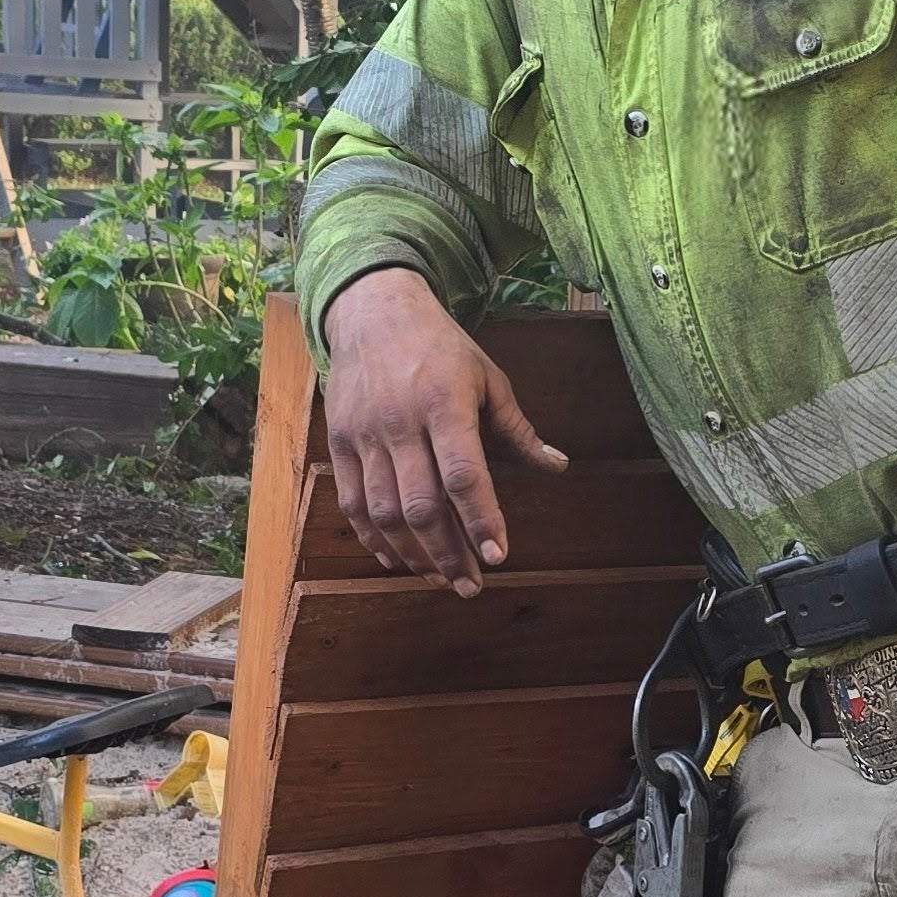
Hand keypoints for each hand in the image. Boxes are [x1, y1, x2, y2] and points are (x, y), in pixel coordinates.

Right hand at [321, 266, 568, 593]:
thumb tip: (558, 466)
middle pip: (421, 504)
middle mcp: (400, 421)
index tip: (498, 555)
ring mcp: (363, 434)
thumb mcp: (488, 377)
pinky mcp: (338, 442)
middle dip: (448, 553)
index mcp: (444, 403)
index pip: (463, 474)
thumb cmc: (441, 347)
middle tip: (471, 585)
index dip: (481, 519)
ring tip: (441, 578)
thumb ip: (518, 428)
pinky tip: (397, 559)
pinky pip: (352, 503)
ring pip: (383, 512)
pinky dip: (373, 538)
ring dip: (413, 554)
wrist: (372, 311)